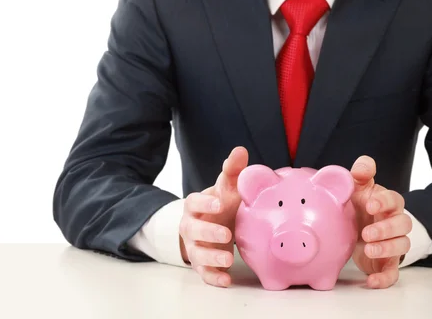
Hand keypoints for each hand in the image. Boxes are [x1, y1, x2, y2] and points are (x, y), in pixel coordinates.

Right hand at [179, 146, 247, 286]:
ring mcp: (195, 247)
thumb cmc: (222, 205)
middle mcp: (191, 227)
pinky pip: (204, 274)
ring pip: (197, 254)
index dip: (205, 203)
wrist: (213, 225)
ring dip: (211, 258)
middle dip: (208, 232)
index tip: (219, 202)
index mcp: (196, 205)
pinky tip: (226, 280)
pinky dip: (214, 278)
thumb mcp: (227, 188)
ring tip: (228, 259)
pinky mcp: (202, 265)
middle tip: (227, 234)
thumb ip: (233, 171)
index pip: (194, 202)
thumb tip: (240, 150)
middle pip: (192, 230)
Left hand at [350, 155, 411, 288]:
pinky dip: (384, 279)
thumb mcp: (357, 188)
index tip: (370, 204)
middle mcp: (394, 223)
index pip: (395, 199)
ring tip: (368, 249)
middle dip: (386, 229)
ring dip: (386, 249)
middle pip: (403, 225)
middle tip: (366, 232)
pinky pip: (392, 273)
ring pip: (401, 246)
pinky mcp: (386, 263)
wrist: (356, 227)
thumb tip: (365, 162)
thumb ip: (361, 174)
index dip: (384, 202)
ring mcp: (392, 244)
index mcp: (387, 204)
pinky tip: (371, 281)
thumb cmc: (359, 205)